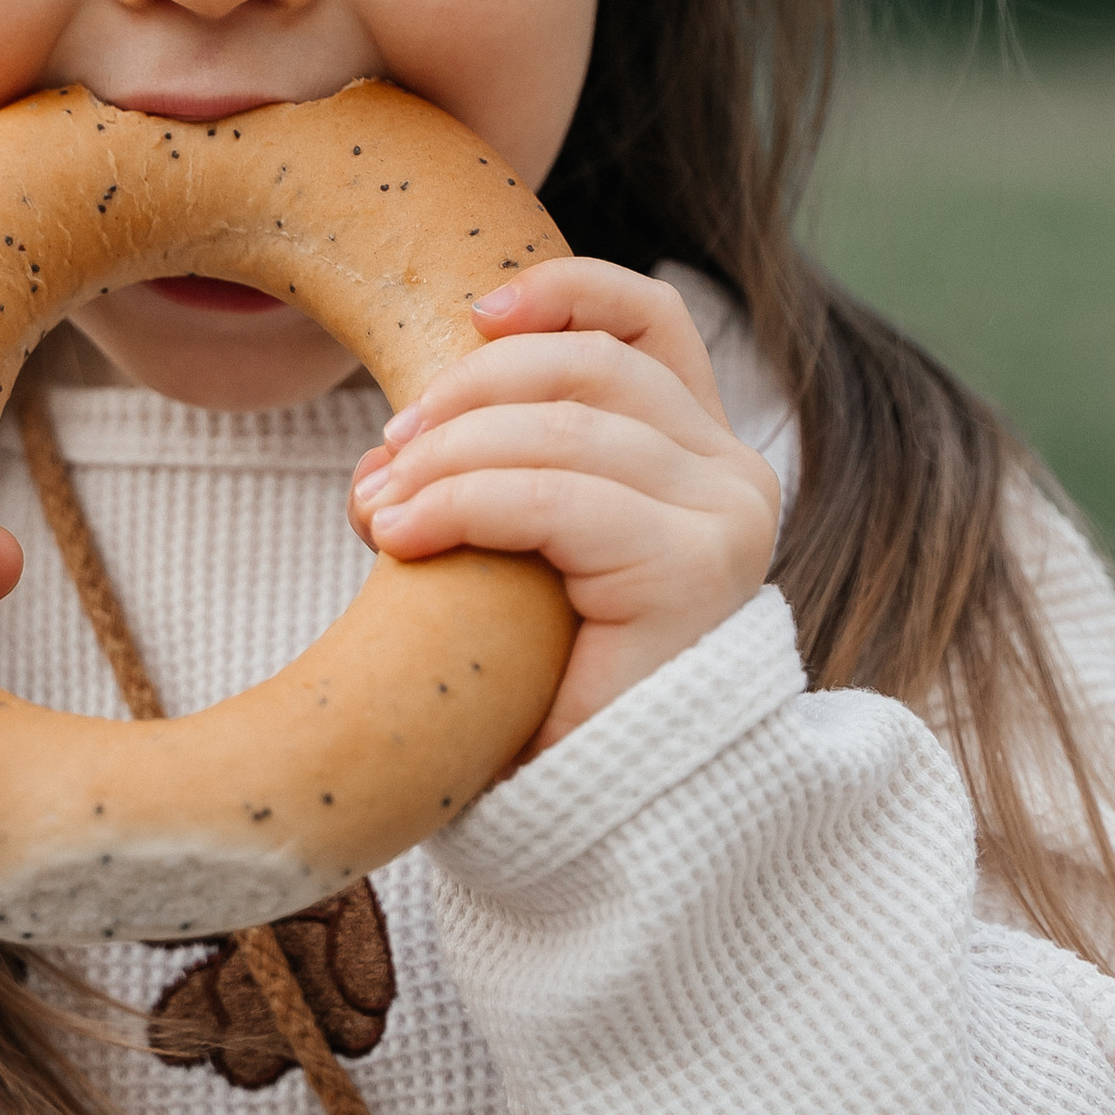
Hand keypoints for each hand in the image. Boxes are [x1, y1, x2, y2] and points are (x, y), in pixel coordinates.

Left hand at [348, 260, 778, 752]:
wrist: (596, 820)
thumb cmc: (549, 685)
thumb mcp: (527, 550)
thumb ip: (504, 469)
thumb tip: (397, 432)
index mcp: (705, 454)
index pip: (653, 321)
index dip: (564, 294)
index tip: (471, 312)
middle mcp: (736, 476)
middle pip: (591, 366)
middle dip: (468, 392)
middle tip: (385, 453)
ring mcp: (726, 521)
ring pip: (566, 426)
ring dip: (448, 455)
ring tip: (377, 509)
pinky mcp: (694, 571)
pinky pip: (556, 498)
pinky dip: (463, 502)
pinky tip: (401, 538)